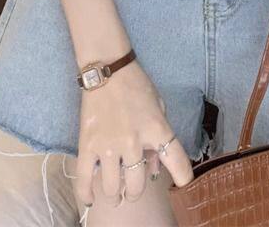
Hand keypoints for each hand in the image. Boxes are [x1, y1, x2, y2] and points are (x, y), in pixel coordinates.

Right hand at [72, 59, 193, 209]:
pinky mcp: (87, 145)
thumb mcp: (158, 107)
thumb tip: (154, 166)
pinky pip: (85, 179)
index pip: (176, 161)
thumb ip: (159, 137)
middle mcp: (133, 142)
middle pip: (138, 184)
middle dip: (136, 191)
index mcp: (156, 129)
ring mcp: (108, 146)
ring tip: (116, 193)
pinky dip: (87, 194)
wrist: (107, 69)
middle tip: (133, 188)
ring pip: (113, 188)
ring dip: (116, 194)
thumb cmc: (136, 85)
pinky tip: (92, 199)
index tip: (183, 185)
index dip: (183, 177)